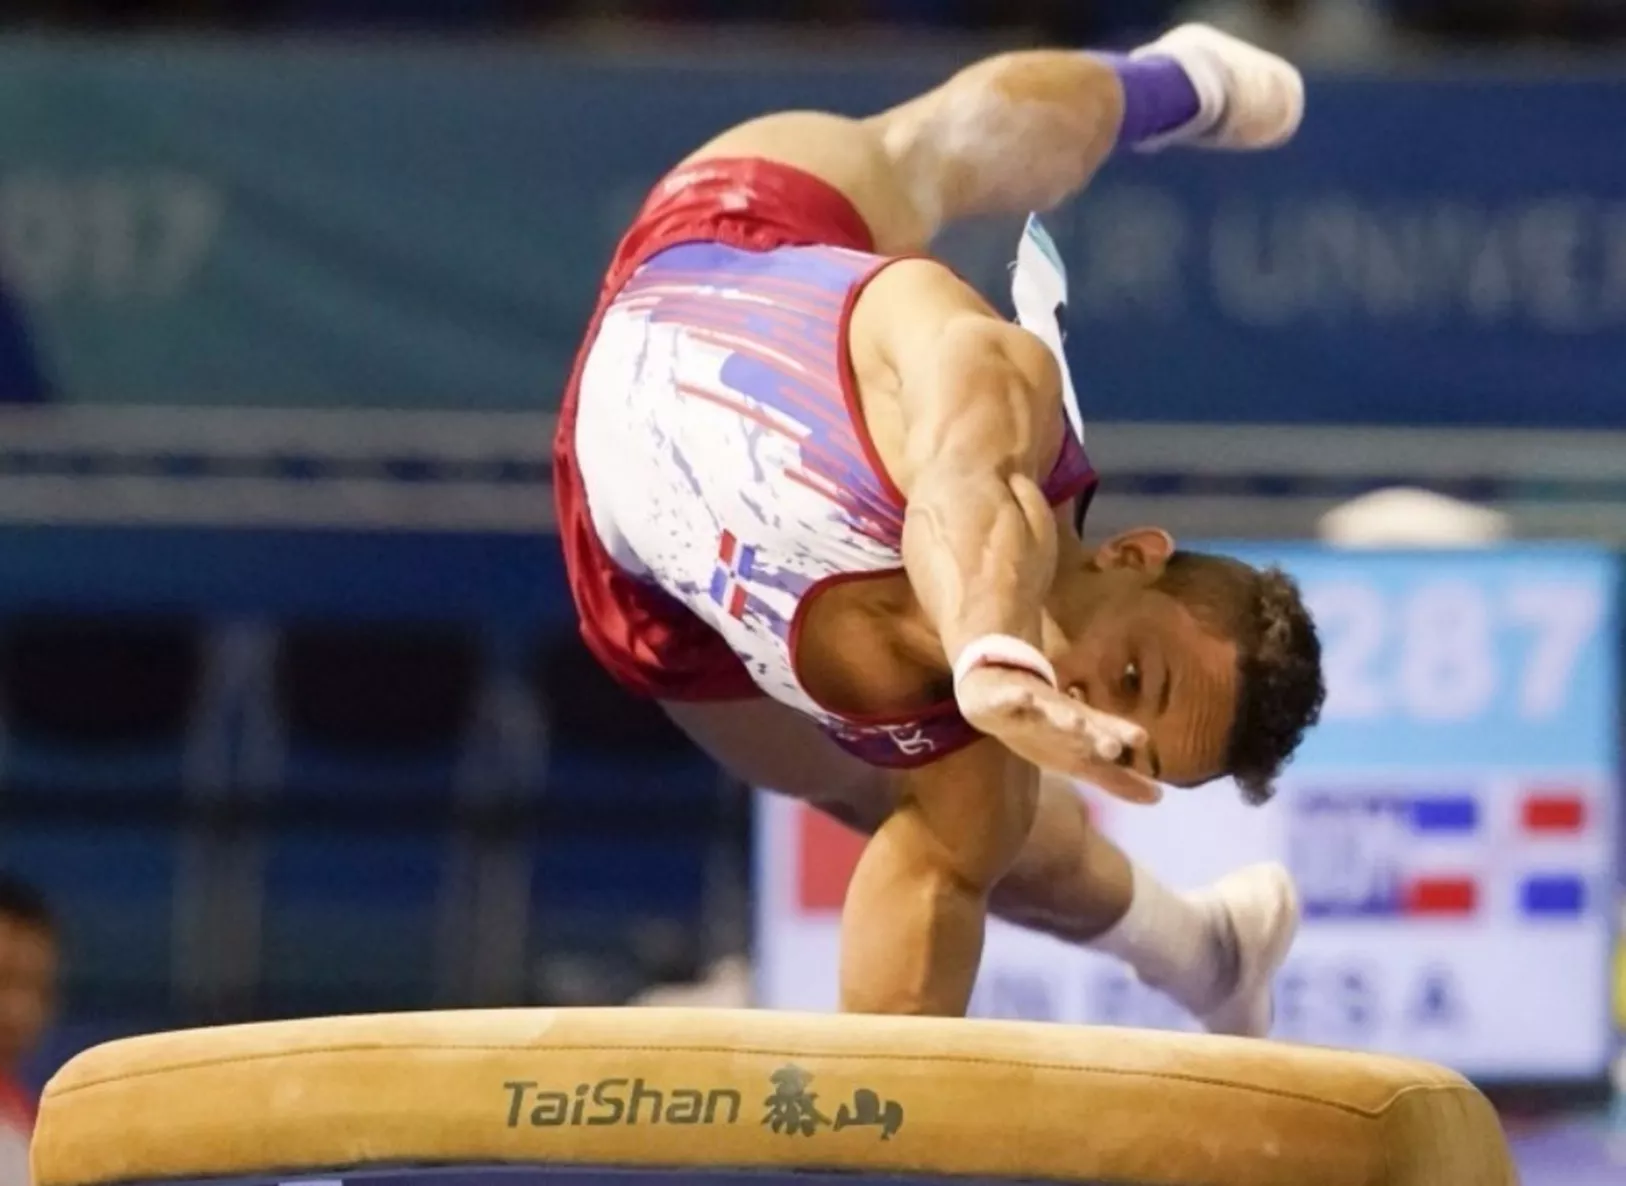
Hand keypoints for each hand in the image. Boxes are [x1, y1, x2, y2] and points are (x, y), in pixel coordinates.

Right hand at [955, 665, 1161, 802]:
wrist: (995, 694)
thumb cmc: (1045, 730)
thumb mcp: (1078, 759)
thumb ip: (1115, 778)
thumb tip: (1159, 798)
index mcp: (1078, 727)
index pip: (1102, 731)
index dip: (1120, 733)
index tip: (1141, 738)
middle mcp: (1058, 714)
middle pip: (1079, 723)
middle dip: (1096, 733)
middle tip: (1114, 745)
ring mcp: (1029, 706)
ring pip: (1047, 711)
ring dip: (1062, 717)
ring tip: (1076, 723)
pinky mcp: (1000, 701)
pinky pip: (1006, 700)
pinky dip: (1013, 699)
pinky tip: (1023, 697)